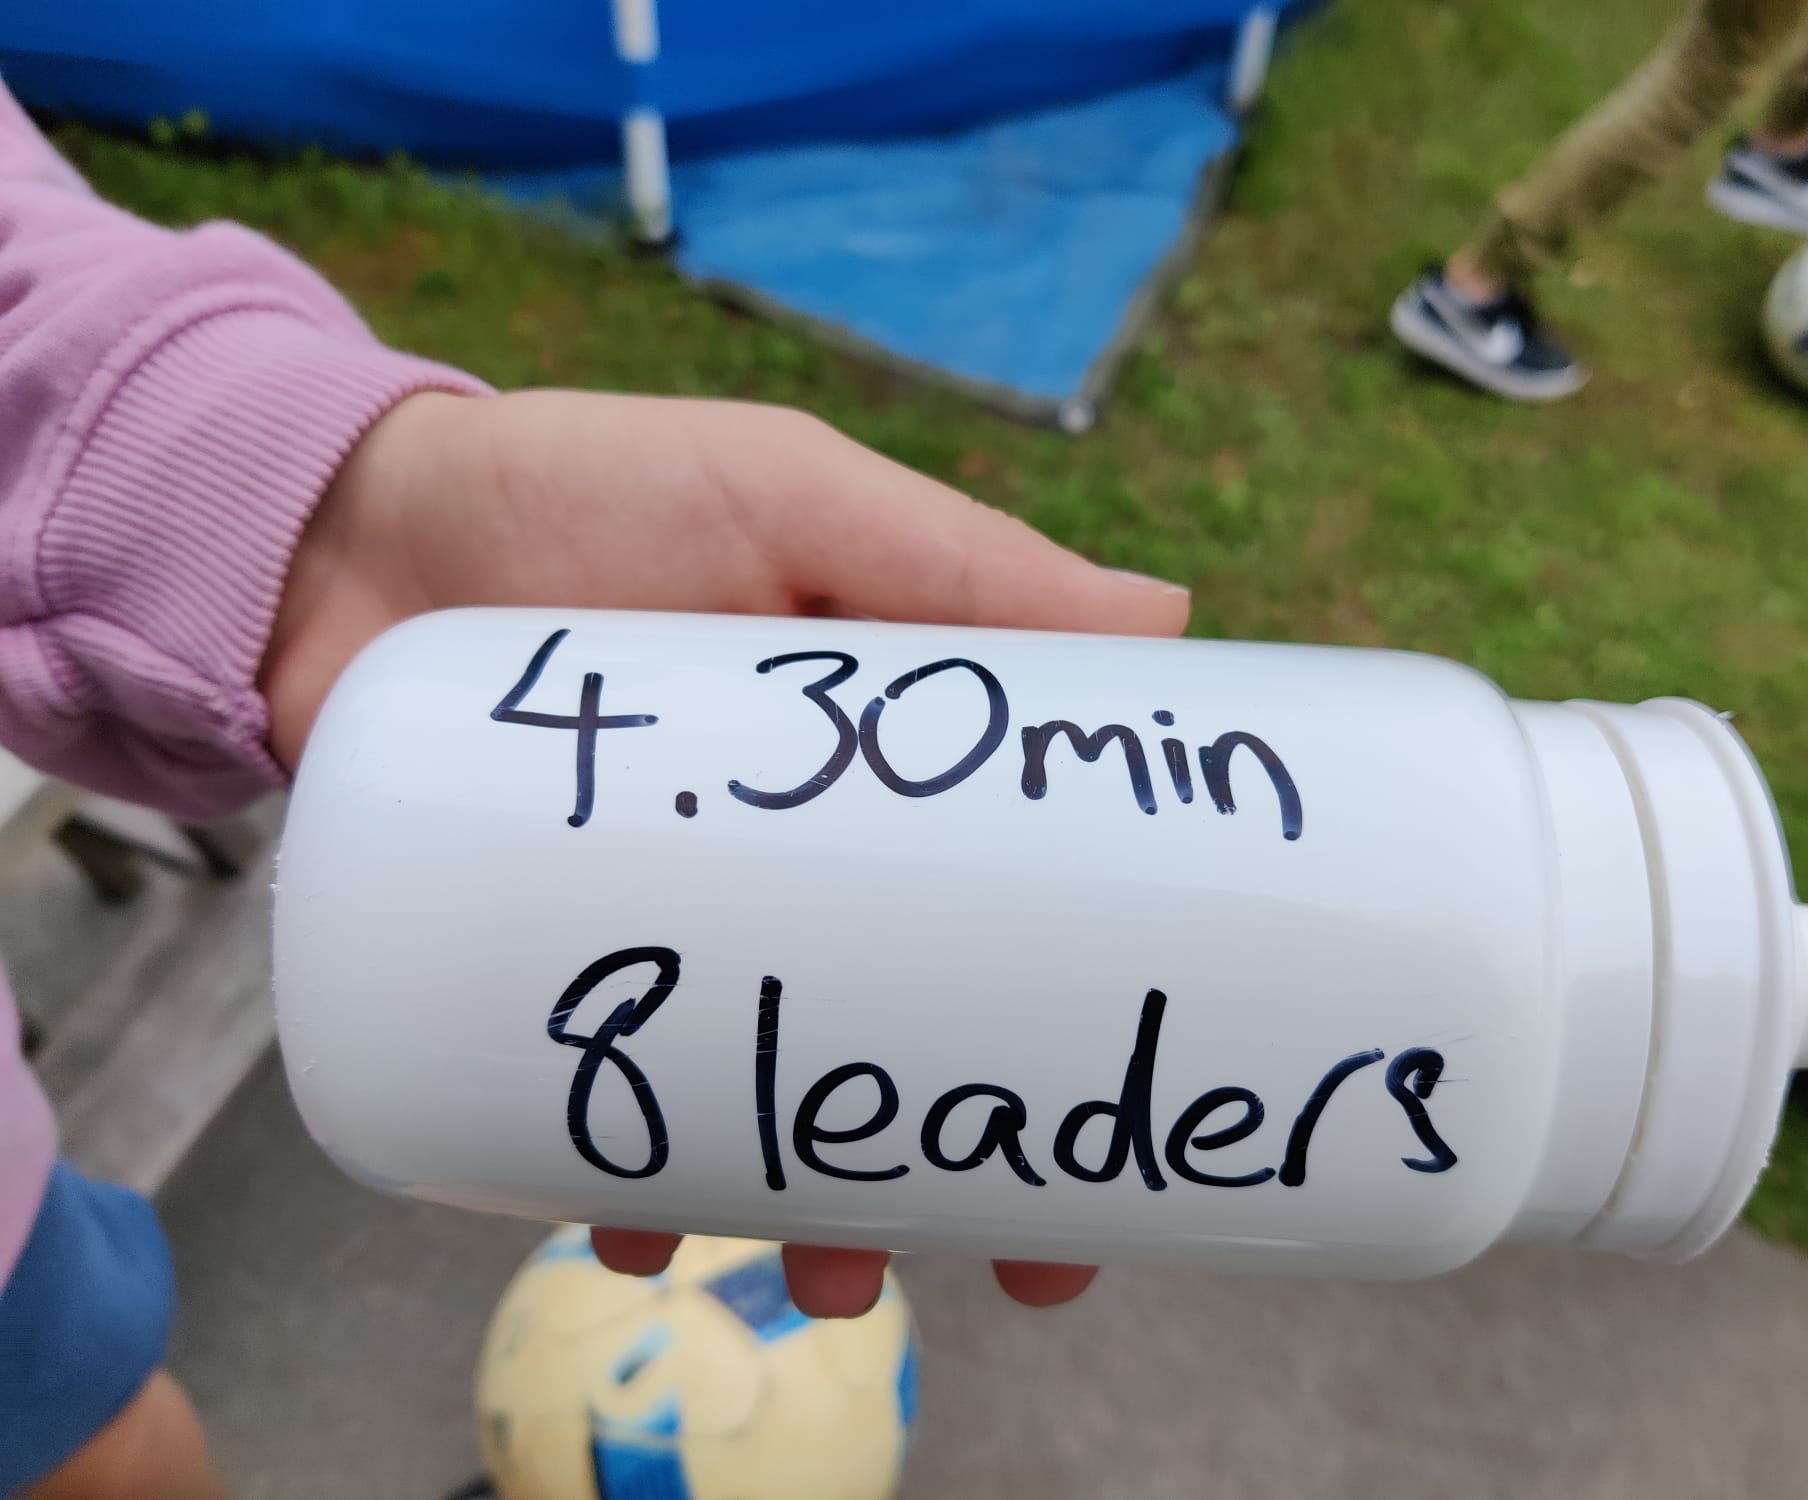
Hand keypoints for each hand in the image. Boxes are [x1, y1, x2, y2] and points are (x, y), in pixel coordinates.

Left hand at [261, 389, 1190, 1316]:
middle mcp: (791, 867)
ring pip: (767, 1099)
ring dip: (812, 1205)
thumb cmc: (587, 487)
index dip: (1077, 1016)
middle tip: (1024, 1263)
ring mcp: (669, 926)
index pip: (1013, 904)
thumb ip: (960, 558)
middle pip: (905, 1038)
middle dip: (967, 1166)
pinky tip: (633, 1227)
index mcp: (882, 773)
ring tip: (828, 1272)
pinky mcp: (546, 969)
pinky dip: (628, 1178)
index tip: (1133, 1115)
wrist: (336, 536)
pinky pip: (606, 1105)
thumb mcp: (791, 498)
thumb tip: (1172, 619)